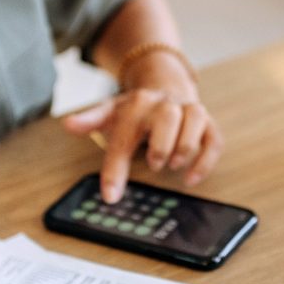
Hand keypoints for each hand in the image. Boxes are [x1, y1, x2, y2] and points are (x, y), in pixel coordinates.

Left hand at [62, 87, 223, 203]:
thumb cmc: (136, 110)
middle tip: (154, 164)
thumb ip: (90, 120)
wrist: (165, 88)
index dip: (115, 168)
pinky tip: (191, 178)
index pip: (125, 135)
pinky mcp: (208, 123)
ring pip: (195, 121)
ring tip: (172, 166)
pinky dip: (206, 160)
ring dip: (184, 148)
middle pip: (167, 117)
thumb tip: (68, 124)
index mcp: (137, 103)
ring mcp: (189, 111)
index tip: (110, 196)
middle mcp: (165, 103)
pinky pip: (214, 139)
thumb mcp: (110, 112)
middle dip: (161, 144)